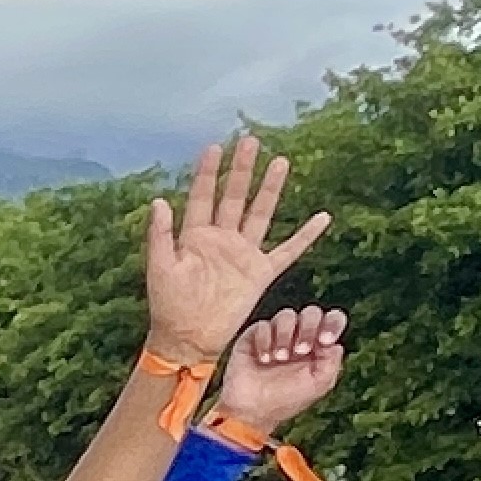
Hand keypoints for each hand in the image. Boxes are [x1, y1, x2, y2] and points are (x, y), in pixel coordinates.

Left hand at [144, 135, 331, 367]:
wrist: (188, 339)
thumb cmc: (168, 306)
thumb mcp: (159, 268)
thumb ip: (159, 235)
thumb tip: (158, 201)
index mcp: (194, 237)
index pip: (202, 197)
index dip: (208, 173)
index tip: (214, 147)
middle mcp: (221, 240)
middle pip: (234, 197)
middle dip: (242, 170)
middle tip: (250, 141)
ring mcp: (243, 254)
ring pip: (260, 213)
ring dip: (270, 189)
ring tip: (281, 161)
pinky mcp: (260, 272)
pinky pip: (289, 250)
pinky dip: (306, 235)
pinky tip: (322, 217)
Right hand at [214, 305, 347, 429]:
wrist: (252, 410)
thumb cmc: (286, 400)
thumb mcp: (319, 385)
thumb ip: (332, 362)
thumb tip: (335, 343)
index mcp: (318, 345)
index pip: (333, 320)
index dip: (332, 324)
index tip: (325, 341)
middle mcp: (298, 336)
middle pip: (311, 312)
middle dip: (308, 329)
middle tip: (300, 350)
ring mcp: (275, 336)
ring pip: (287, 314)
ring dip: (285, 335)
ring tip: (279, 358)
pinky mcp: (253, 338)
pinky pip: (263, 325)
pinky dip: (265, 341)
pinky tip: (263, 360)